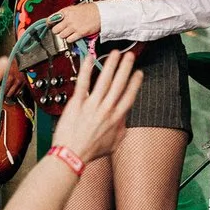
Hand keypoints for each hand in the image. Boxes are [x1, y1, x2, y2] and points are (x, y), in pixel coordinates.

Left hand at [49, 48, 140, 166]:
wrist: (71, 155)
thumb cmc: (90, 151)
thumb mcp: (113, 144)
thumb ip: (121, 129)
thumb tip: (124, 120)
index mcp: (115, 119)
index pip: (129, 96)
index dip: (135, 83)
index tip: (138, 73)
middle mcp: (106, 109)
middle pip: (119, 84)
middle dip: (126, 68)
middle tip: (130, 56)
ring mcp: (92, 105)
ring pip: (104, 80)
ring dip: (111, 65)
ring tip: (115, 53)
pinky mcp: (77, 103)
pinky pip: (83, 82)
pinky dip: (87, 69)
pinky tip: (90, 59)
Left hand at [50, 5, 102, 46]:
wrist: (101, 14)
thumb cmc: (91, 10)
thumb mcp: (75, 8)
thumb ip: (66, 14)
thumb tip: (59, 18)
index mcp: (66, 11)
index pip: (51, 19)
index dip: (49, 24)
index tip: (50, 25)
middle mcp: (69, 19)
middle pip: (55, 30)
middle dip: (57, 31)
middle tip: (60, 30)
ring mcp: (74, 27)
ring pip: (61, 36)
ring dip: (64, 36)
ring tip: (69, 33)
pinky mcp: (79, 33)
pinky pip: (69, 40)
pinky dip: (70, 39)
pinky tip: (73, 36)